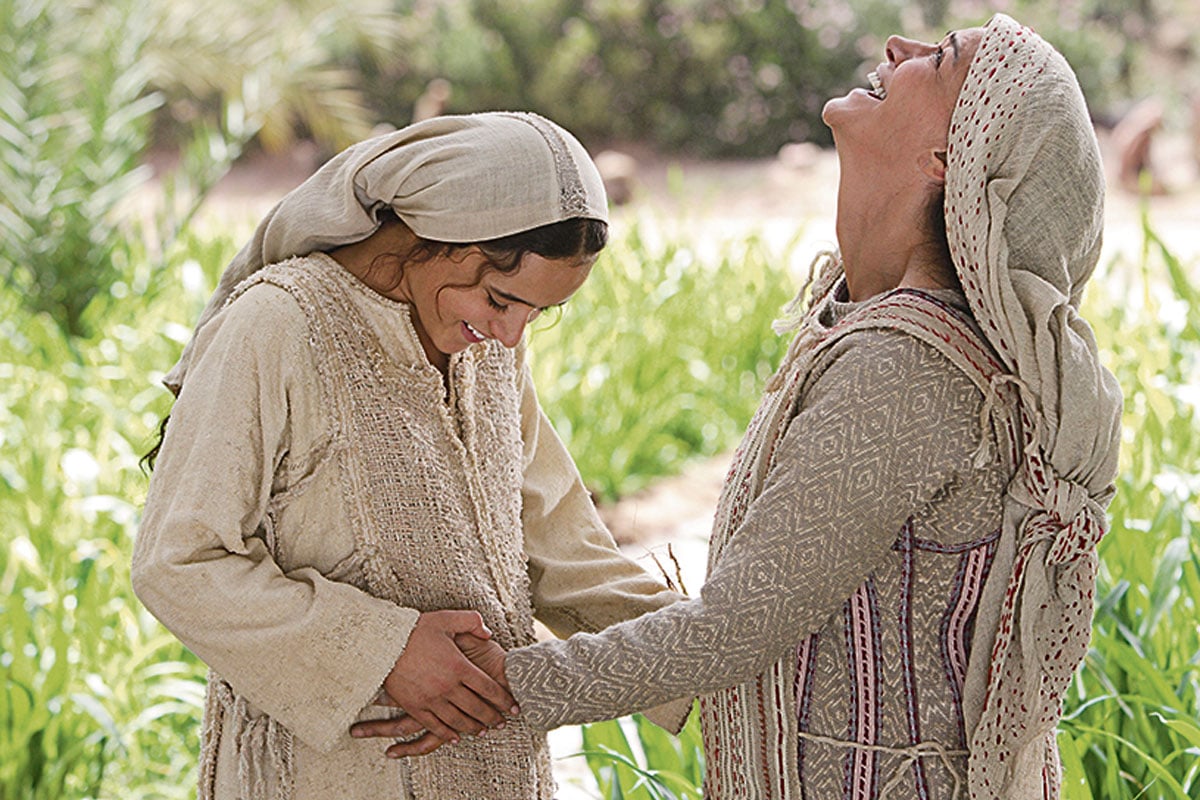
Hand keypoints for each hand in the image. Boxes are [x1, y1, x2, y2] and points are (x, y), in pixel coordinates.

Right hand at [350, 629, 513, 757]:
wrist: (382, 644)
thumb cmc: (415, 630)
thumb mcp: (447, 619)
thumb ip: (472, 622)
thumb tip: (488, 633)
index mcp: (459, 666)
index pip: (488, 688)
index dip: (504, 699)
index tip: (514, 707)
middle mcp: (447, 686)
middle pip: (476, 708)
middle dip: (492, 717)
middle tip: (503, 722)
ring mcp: (431, 699)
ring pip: (458, 720)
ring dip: (473, 727)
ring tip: (483, 731)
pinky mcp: (415, 706)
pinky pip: (434, 725)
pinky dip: (447, 733)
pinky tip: (455, 737)